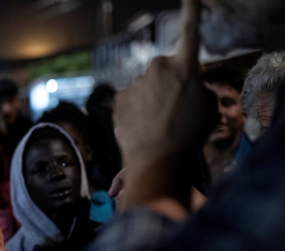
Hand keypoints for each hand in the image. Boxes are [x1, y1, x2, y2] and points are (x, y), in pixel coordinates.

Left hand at [113, 0, 217, 167]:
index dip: (192, 12)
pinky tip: (142, 128)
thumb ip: (197, 89)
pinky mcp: (118, 99)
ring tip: (158, 124)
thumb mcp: (208, 108)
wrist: (156, 159)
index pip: (190, 32)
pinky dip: (135, 112)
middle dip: (168, 84)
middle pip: (164, 70)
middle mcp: (157, 68)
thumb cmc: (189, 134)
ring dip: (151, 101)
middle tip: (174, 109)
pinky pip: (131, 102)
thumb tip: (187, 87)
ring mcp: (135, 83)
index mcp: (184, 67)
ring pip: (146, 88)